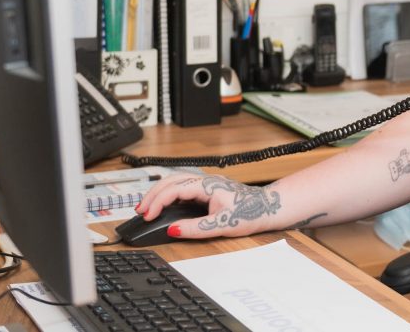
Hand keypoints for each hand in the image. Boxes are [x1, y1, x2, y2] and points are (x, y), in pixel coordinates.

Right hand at [136, 173, 282, 238]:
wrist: (269, 208)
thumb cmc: (251, 213)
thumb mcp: (222, 224)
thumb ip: (196, 228)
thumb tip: (172, 229)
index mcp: (208, 185)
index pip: (174, 189)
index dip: (157, 202)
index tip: (147, 216)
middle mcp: (206, 180)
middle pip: (171, 180)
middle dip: (152, 194)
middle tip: (140, 211)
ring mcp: (207, 183)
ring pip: (176, 181)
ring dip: (159, 192)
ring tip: (147, 207)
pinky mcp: (208, 189)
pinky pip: (183, 187)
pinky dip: (169, 194)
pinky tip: (164, 205)